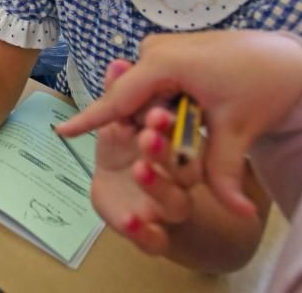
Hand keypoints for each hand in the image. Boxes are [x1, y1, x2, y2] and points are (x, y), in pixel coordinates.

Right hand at [57, 30, 301, 216]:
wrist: (286, 58)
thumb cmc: (262, 84)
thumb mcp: (240, 131)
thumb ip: (226, 174)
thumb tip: (240, 216)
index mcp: (166, 63)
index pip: (119, 98)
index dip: (90, 118)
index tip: (62, 133)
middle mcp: (157, 50)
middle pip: (130, 99)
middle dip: (143, 129)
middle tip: (174, 146)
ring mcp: (163, 47)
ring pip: (142, 94)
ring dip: (156, 119)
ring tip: (196, 124)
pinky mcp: (171, 51)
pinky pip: (154, 84)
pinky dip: (165, 106)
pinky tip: (193, 113)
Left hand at [89, 61, 198, 252]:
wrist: (119, 197)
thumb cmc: (125, 151)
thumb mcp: (118, 124)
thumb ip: (118, 96)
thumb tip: (116, 63)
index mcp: (177, 148)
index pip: (181, 135)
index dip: (169, 125)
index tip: (156, 111)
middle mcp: (181, 180)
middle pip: (185, 168)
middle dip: (166, 151)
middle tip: (148, 136)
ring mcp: (168, 209)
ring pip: (175, 203)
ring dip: (158, 185)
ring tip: (139, 168)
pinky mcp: (153, 235)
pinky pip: (154, 239)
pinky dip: (143, 231)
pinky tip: (128, 220)